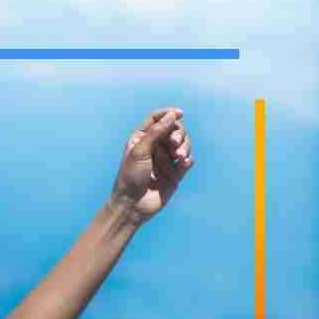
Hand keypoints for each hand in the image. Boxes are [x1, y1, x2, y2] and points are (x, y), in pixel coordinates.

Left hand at [111, 107, 193, 223]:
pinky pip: (188, 160)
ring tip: (179, 157)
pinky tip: (184, 163)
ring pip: (183, 144)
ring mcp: (165, 160)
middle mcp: (154, 147)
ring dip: (185, 146)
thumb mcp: (140, 151)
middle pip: (174, 130)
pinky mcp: (175, 173)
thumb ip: (156, 132)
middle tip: (174, 143)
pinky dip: (188, 159)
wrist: (132, 205)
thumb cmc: (130, 177)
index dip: (169, 114)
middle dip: (178, 133)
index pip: (157, 119)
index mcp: (141, 139)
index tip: (179, 113)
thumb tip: (172, 115)